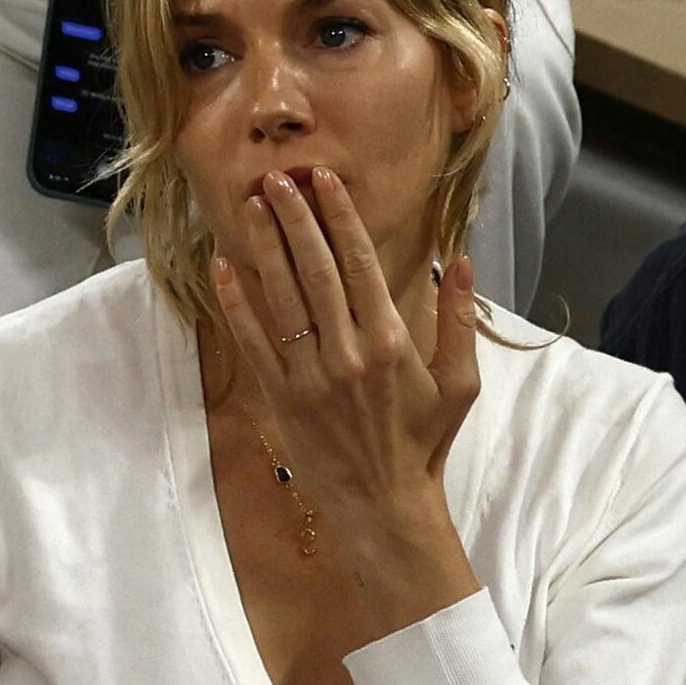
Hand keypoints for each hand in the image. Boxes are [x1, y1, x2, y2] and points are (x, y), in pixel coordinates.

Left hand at [212, 166, 480, 556]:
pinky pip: (253, 340)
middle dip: (296, 220)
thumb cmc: (425, 442)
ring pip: (282, 297)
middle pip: (317, 270)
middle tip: (278, 179)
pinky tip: (223, 267)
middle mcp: (348, 352)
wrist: (384, 505)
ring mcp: (310, 375)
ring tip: (252, 207)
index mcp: (392, 342)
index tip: (325, 181)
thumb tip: (462, 259)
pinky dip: (236, 302)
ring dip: (265, 248)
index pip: (361, 265)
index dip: (340, 218)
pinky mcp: (281, 397)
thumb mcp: (459, 383)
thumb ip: (460, 320)